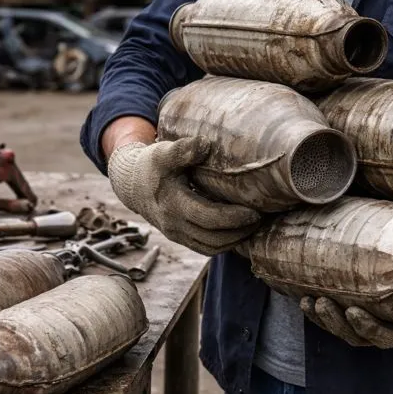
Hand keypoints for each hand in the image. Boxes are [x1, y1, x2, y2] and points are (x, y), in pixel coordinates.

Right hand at [107, 137, 261, 255]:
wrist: (132, 185)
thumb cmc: (152, 166)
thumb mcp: (163, 154)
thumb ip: (183, 150)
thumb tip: (205, 144)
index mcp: (173, 205)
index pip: (209, 218)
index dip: (234, 218)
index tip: (254, 210)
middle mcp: (174, 225)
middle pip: (214, 238)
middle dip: (240, 231)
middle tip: (260, 218)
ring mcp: (177, 235)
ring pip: (211, 248)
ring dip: (235, 240)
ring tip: (253, 225)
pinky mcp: (180, 238)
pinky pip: (206, 248)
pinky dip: (224, 243)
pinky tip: (239, 231)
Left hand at [300, 296, 392, 348]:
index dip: (371, 329)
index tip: (353, 312)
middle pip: (364, 337)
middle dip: (338, 323)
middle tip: (321, 303)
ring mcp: (382, 321)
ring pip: (349, 332)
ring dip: (325, 321)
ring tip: (309, 302)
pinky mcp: (367, 311)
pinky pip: (342, 322)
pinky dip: (322, 316)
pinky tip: (306, 301)